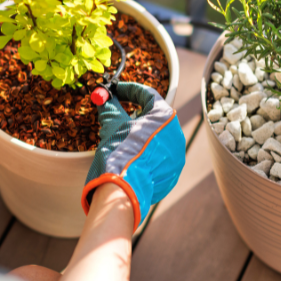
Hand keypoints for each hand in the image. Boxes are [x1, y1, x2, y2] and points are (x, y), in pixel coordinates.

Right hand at [81, 82, 185, 229]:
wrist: (123, 190)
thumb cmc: (118, 153)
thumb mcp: (111, 126)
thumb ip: (109, 107)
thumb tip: (103, 97)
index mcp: (165, 117)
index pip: (148, 95)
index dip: (129, 90)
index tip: (115, 91)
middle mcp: (176, 134)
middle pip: (155, 117)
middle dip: (136, 112)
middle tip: (119, 111)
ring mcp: (177, 156)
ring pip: (157, 138)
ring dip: (141, 134)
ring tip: (122, 137)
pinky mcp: (172, 173)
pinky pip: (158, 157)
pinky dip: (145, 153)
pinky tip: (130, 156)